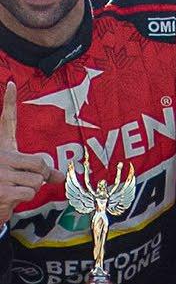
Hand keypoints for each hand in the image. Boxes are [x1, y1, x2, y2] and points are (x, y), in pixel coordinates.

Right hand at [0, 83, 56, 221]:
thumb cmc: (4, 189)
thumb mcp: (20, 177)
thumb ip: (39, 172)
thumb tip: (61, 176)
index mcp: (2, 149)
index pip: (6, 121)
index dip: (8, 102)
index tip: (11, 84)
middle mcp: (0, 156)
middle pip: (39, 162)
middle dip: (40, 176)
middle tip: (25, 182)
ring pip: (37, 181)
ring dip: (31, 190)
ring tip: (14, 191)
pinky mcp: (2, 190)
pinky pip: (30, 192)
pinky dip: (25, 198)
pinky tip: (9, 198)